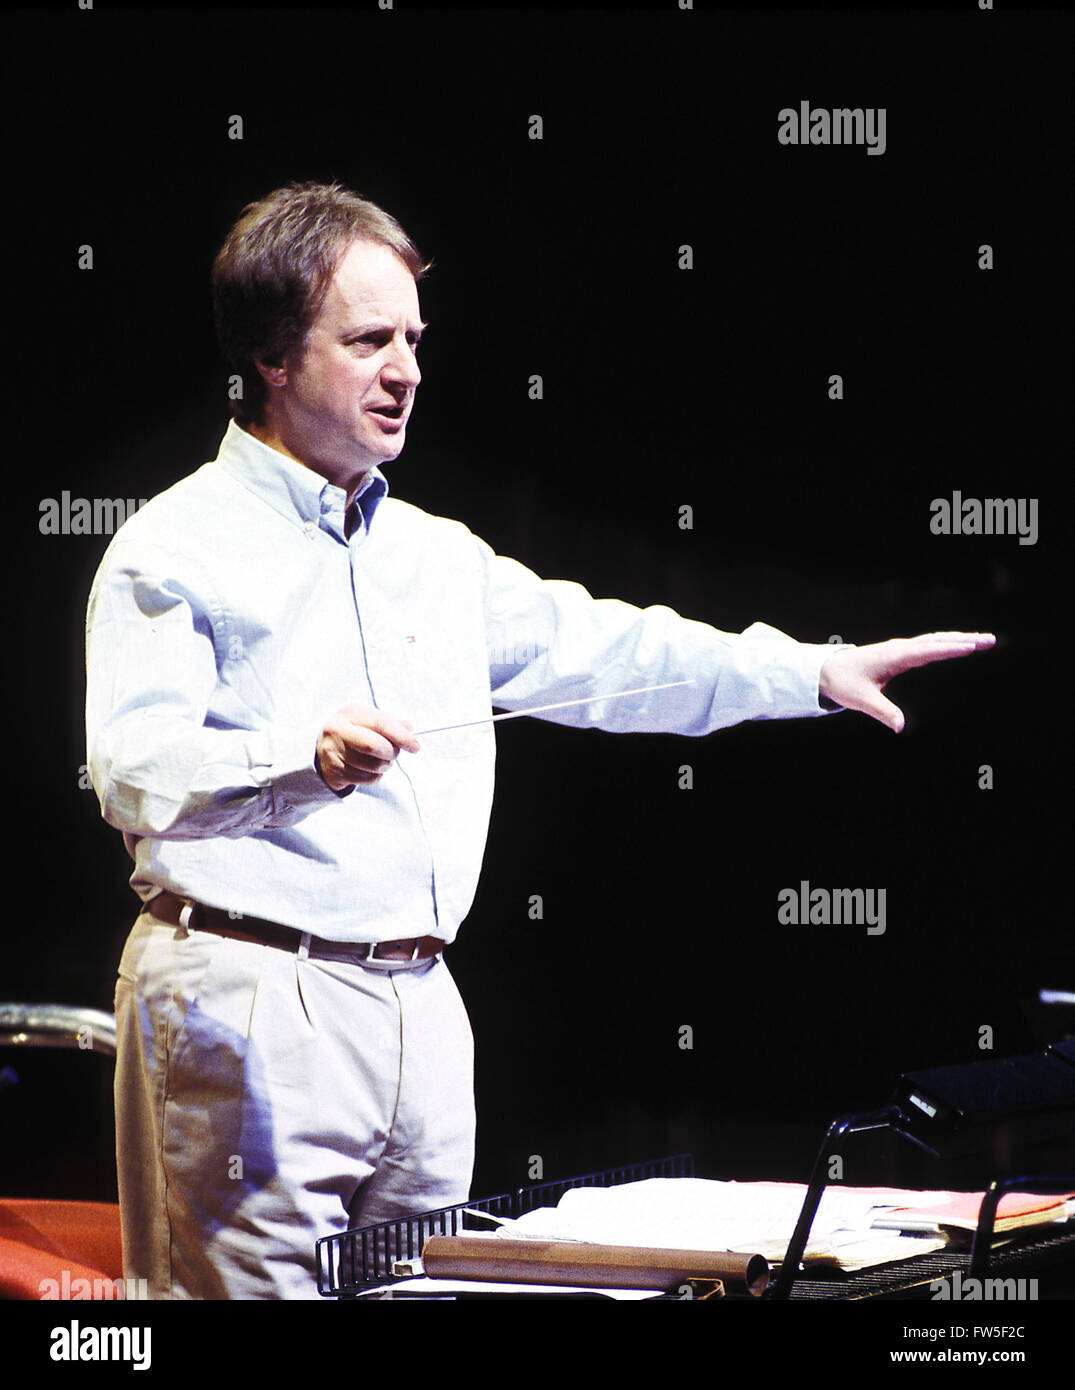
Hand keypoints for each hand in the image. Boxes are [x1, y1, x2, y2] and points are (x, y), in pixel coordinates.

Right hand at [316, 704, 420, 789]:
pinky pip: (367, 779)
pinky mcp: (335, 772)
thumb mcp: (368, 720)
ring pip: (373, 766)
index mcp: (349, 713)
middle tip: (395, 753)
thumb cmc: (354, 732)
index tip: (415, 746)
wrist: (323, 750)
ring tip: (381, 760)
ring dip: (385, 766)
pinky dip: (376, 776)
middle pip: (374, 746)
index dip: (401, 736)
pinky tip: (369, 768)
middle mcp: (337, 731)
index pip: (380, 723)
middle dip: (392, 753)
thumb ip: (390, 722)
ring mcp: (334, 752)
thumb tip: (410, 730)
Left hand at [819, 631, 995, 732]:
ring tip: (984, 640)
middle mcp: (900, 648)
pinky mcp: (901, 653)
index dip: (949, 648)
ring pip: (935, 640)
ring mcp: (901, 648)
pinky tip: (961, 645)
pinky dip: (947, 643)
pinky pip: (929, 645)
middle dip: (965, 639)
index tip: (970, 646)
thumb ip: (882, 712)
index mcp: (893, 657)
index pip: (926, 651)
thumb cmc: (843, 683)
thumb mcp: (860, 700)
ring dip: (960, 639)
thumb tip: (900, 727)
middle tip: (990, 640)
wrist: (826, 670)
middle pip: (937, 640)